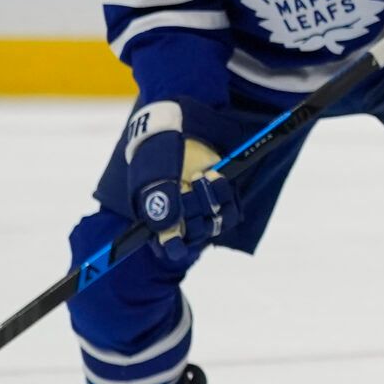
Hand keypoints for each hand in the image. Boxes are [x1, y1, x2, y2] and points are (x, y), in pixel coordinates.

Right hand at [123, 101, 242, 262]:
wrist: (171, 136)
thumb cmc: (156, 160)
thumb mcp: (151, 181)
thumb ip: (157, 206)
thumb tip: (167, 231)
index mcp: (162, 219)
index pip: (171, 245)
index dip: (175, 247)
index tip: (176, 246)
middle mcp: (185, 218)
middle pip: (196, 232)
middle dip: (193, 209)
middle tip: (187, 185)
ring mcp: (204, 208)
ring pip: (215, 222)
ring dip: (209, 199)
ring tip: (198, 177)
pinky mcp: (222, 198)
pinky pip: (232, 210)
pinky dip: (225, 193)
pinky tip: (214, 176)